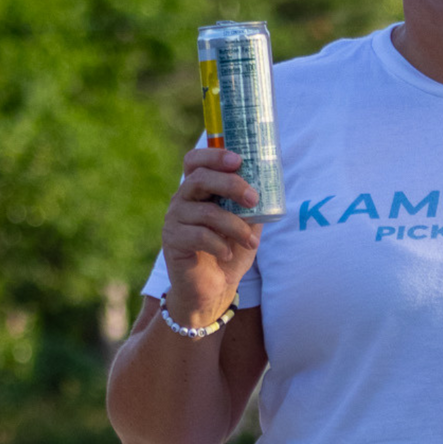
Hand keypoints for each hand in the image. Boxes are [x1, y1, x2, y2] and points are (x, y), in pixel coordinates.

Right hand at [160, 147, 264, 327]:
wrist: (214, 288)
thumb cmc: (230, 251)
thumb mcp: (247, 225)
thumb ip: (252, 205)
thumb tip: (269, 187)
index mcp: (199, 190)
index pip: (196, 160)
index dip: (214, 155)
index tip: (238, 160)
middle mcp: (182, 199)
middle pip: (200, 178)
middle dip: (231, 185)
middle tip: (253, 199)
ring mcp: (174, 219)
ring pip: (206, 212)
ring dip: (235, 226)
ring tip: (251, 242)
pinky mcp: (173, 241)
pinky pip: (198, 236)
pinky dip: (220, 245)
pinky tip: (228, 254)